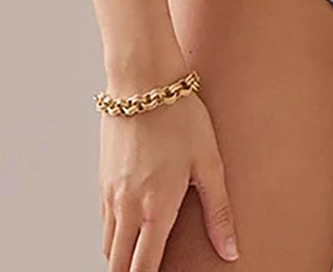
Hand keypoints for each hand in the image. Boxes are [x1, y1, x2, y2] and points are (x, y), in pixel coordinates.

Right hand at [100, 89, 238, 269]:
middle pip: (118, 264)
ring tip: (137, 260)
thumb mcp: (209, 162)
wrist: (143, 80)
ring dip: (119, 257)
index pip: (144, 268)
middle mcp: (127, 207)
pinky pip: (103, 221)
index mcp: (156, 209)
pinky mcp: (102, 178)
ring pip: (107, 245)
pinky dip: (113, 234)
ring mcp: (110, 193)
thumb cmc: (180, 116)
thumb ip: (219, 211)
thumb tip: (230, 250)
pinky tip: (129, 228)